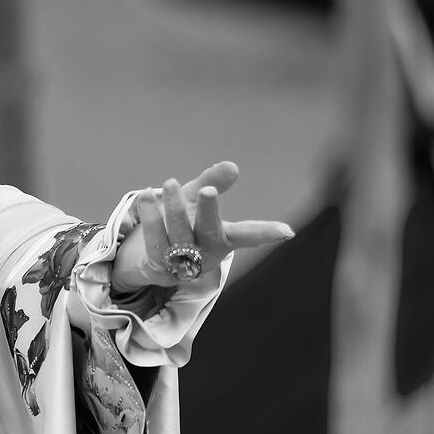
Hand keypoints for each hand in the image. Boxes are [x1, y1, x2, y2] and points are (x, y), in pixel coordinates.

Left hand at [111, 162, 291, 292]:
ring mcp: (183, 263)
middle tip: (207, 189)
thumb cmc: (183, 223)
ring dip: (175, 209)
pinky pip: (154, 241)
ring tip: (170, 184)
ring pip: (180, 236)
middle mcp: (206, 253)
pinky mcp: (159, 267)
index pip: (248, 235)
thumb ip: (213, 182)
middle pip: (210, 233)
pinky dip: (150, 216)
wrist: (151, 256)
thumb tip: (232, 166)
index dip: (266, 233)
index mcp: (222, 237)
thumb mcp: (197, 199)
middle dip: (209, 212)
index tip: (287, 231)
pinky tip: (145, 196)